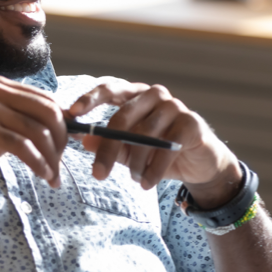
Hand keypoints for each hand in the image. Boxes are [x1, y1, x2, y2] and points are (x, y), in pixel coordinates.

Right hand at [0, 76, 66, 188]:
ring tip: (53, 177)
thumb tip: (60, 131)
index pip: (47, 100)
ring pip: (38, 132)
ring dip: (51, 159)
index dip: (63, 124)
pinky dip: (38, 163)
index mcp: (1, 86)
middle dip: (61, 141)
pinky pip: (23, 146)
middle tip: (61, 163)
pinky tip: (42, 175)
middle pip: (49, 113)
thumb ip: (23, 123)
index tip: (67, 146)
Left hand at [69, 81, 241, 206]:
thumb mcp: (130, 151)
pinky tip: (147, 183)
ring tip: (134, 179)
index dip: (90, 99)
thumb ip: (110, 144)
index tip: (72, 114)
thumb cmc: (161, 152)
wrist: (200, 164)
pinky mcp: (191, 123)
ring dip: (135, 164)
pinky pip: (166, 148)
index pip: (110, 89)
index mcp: (136, 95)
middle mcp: (154, 95)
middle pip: (122, 118)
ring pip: (143, 136)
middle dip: (107, 149)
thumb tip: (85, 140)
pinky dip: (153, 170)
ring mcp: (174, 106)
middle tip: (98, 174)